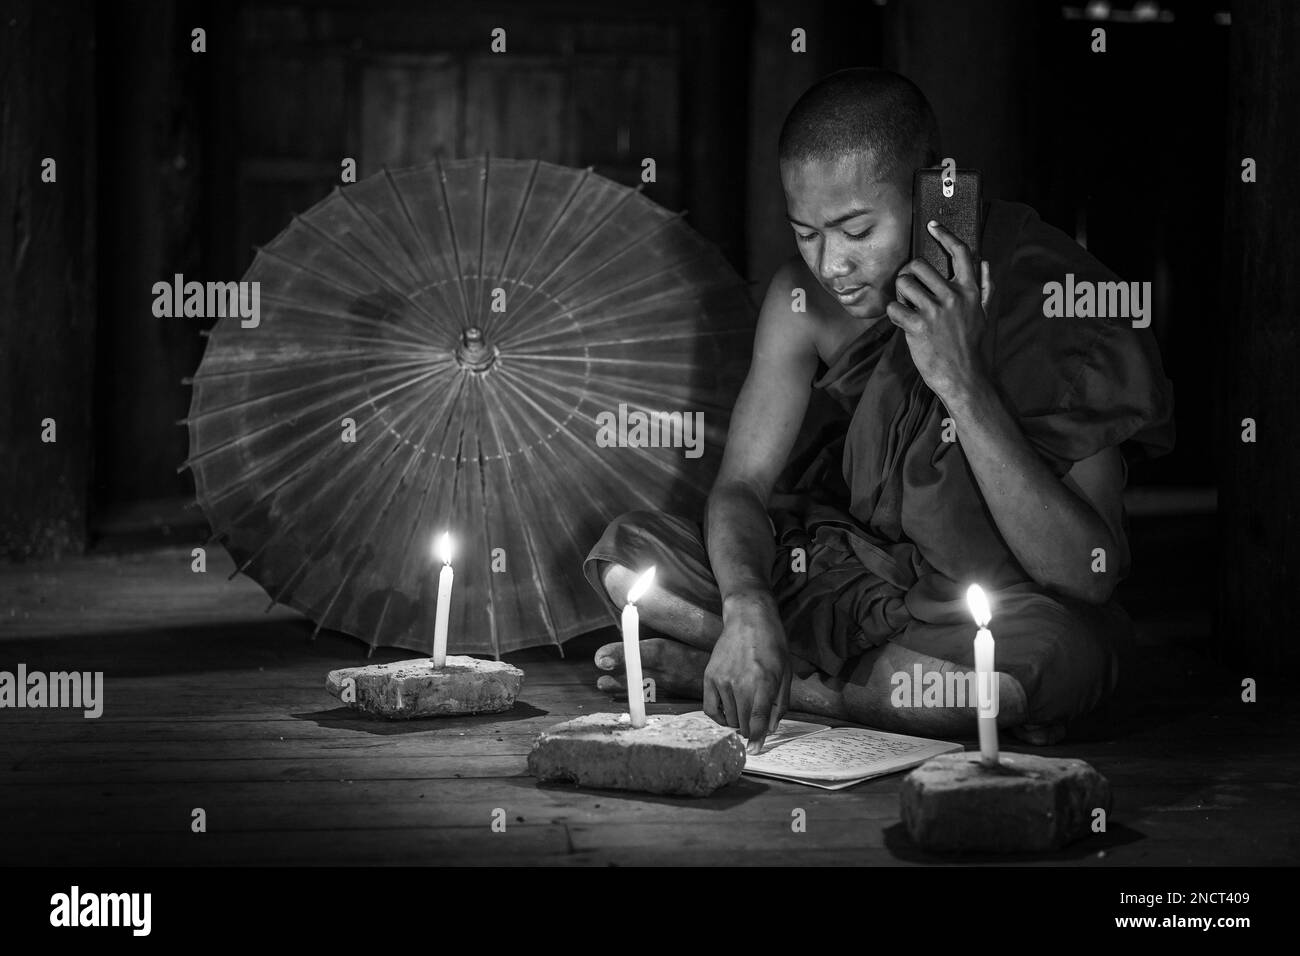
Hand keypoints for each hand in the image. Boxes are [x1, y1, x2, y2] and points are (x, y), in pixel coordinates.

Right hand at [704, 591, 791, 752]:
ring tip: (744, 711)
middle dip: (749, 730)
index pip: (756, 721)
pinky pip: (710, 709)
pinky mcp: (709, 677)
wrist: (748, 618)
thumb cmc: (772, 645)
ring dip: (736, 722)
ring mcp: (722, 680)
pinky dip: (719, 717)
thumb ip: (779, 704)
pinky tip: (728, 712)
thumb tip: (770, 729)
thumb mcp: (786, 674)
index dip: (757, 740)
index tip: (755, 750)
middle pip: (741, 724)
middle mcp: (741, 683)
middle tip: (754, 725)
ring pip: (727, 718)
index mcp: (763, 682)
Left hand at [885, 220, 994, 401]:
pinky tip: (903, 323)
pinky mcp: (918, 326)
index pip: (961, 253)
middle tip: (909, 289)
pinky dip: (893, 314)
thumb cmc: (970, 346)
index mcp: (970, 291)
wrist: (963, 378)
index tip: (933, 225)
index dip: (945, 235)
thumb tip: (985, 262)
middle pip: (919, 265)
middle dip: (908, 274)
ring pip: (903, 283)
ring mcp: (935, 311)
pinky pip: (894, 308)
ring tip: (907, 307)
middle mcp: (954, 297)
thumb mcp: (984, 315)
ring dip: (899, 294)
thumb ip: (985, 287)